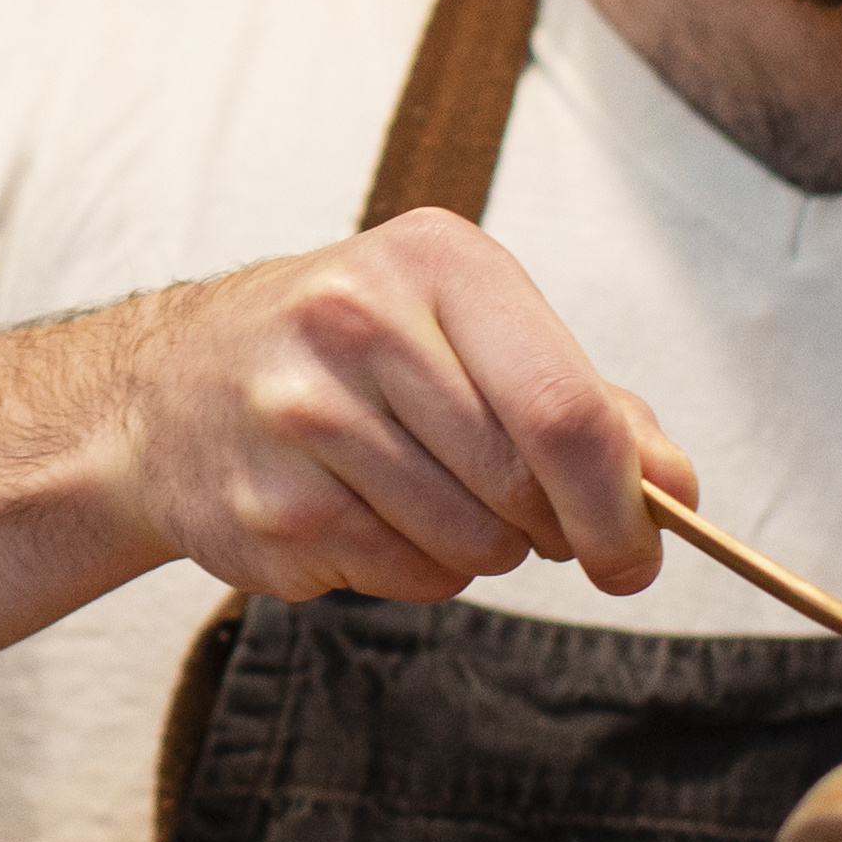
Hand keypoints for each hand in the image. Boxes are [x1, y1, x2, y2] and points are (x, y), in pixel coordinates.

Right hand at [97, 210, 695, 605]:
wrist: (166, 391)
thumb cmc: (344, 354)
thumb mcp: (464, 329)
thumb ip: (587, 402)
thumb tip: (675, 493)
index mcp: (432, 262)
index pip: (564, 407)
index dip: (620, 501)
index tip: (638, 550)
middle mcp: (355, 325)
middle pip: (522, 484)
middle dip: (552, 526)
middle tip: (530, 517)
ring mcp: (300, 420)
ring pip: (472, 545)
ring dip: (479, 548)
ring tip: (422, 494)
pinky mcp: (270, 509)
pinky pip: (406, 579)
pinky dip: (412, 568)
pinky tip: (364, 514)